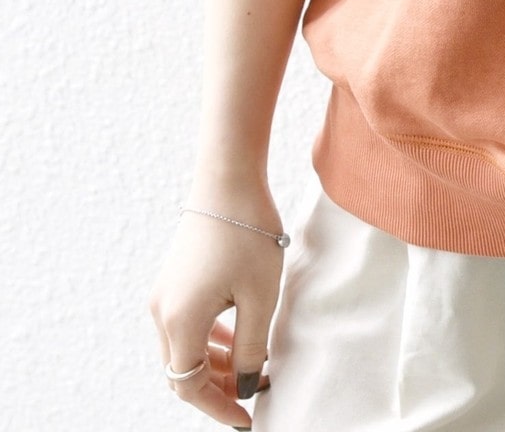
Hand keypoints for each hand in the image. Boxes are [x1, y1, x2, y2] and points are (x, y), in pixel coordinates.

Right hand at [147, 175, 285, 425]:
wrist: (229, 179)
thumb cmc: (248, 234)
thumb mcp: (260, 297)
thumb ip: (252, 349)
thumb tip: (248, 384)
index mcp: (179, 323)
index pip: (191, 387)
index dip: (219, 407)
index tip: (247, 419)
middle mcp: (162, 312)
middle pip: (184, 371)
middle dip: (219, 386)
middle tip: (257, 389)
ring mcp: (164, 294)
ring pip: (185, 347)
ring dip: (216, 362)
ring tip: (255, 364)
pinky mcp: (173, 278)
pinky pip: (187, 323)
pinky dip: (210, 337)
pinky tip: (240, 334)